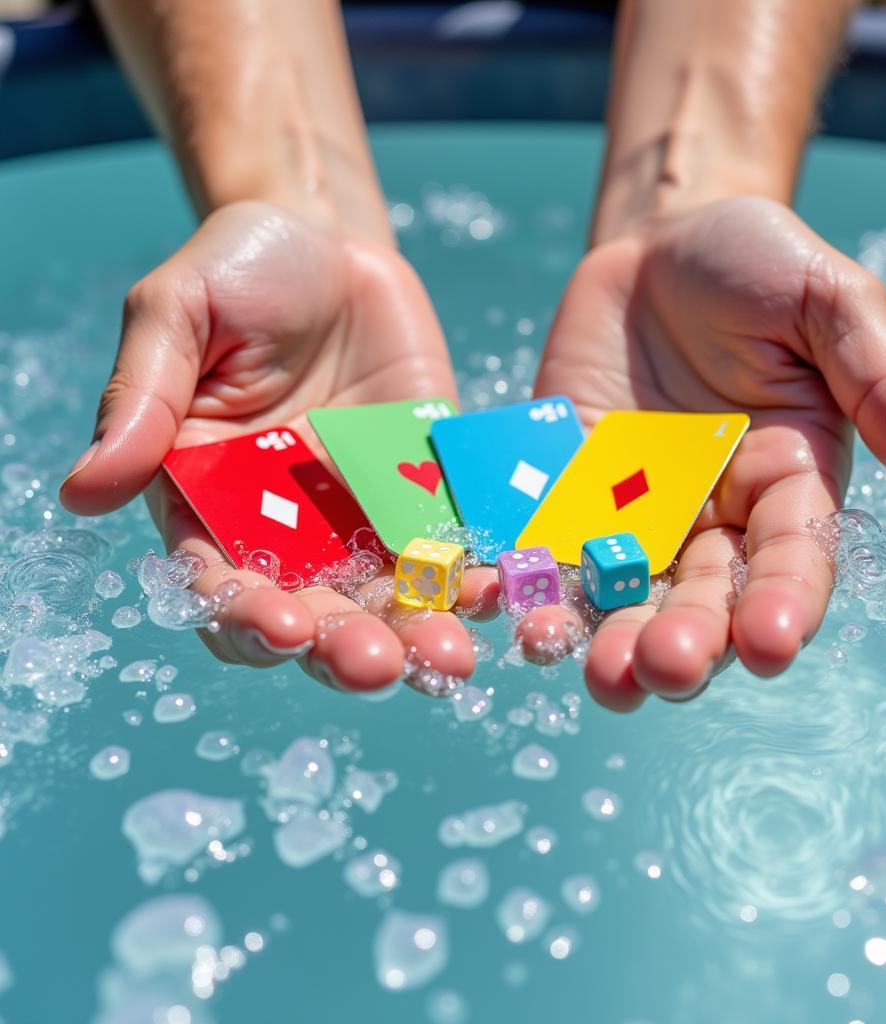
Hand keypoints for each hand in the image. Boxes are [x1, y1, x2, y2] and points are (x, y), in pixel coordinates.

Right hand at [61, 201, 496, 691]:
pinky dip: (472, 577)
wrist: (328, 241)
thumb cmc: (238, 270)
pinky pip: (452, 548)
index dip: (244, 616)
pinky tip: (495, 591)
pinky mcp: (425, 494)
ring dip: (417, 635)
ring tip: (449, 657)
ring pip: (388, 600)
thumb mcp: (177, 314)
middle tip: (379, 667)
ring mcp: (363, 517)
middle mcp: (288, 530)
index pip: (220, 585)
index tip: (279, 625)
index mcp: (212, 503)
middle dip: (343, 648)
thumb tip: (83, 492)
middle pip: (314, 615)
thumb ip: (141, 400)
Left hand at [523, 197, 885, 709]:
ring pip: (621, 597)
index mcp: (788, 486)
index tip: (773, 646)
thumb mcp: (829, 302)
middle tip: (663, 669)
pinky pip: (544, 548)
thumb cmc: (756, 264)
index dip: (786, 606)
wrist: (656, 246)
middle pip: (702, 602)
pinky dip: (527, 582)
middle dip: (687, 643)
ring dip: (604, 639)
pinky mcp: (563, 496)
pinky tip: (505, 608)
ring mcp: (631, 515)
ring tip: (592, 669)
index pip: (794, 562)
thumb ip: (882, 381)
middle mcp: (711, 520)